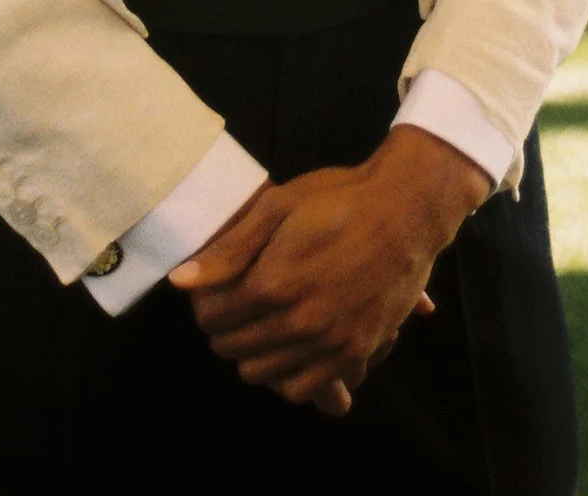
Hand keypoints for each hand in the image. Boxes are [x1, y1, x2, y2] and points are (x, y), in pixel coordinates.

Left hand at [168, 126, 488, 412]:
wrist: (407, 210)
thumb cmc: (338, 199)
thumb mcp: (278, 207)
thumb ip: (229, 249)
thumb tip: (180, 281)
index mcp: (272, 284)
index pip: (212, 316)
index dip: (205, 303)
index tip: (213, 291)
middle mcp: (298, 322)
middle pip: (233, 348)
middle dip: (225, 328)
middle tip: (235, 306)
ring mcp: (329, 342)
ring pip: (263, 374)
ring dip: (253, 353)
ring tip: (261, 325)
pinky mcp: (356, 352)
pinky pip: (304, 388)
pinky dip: (288, 376)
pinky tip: (289, 348)